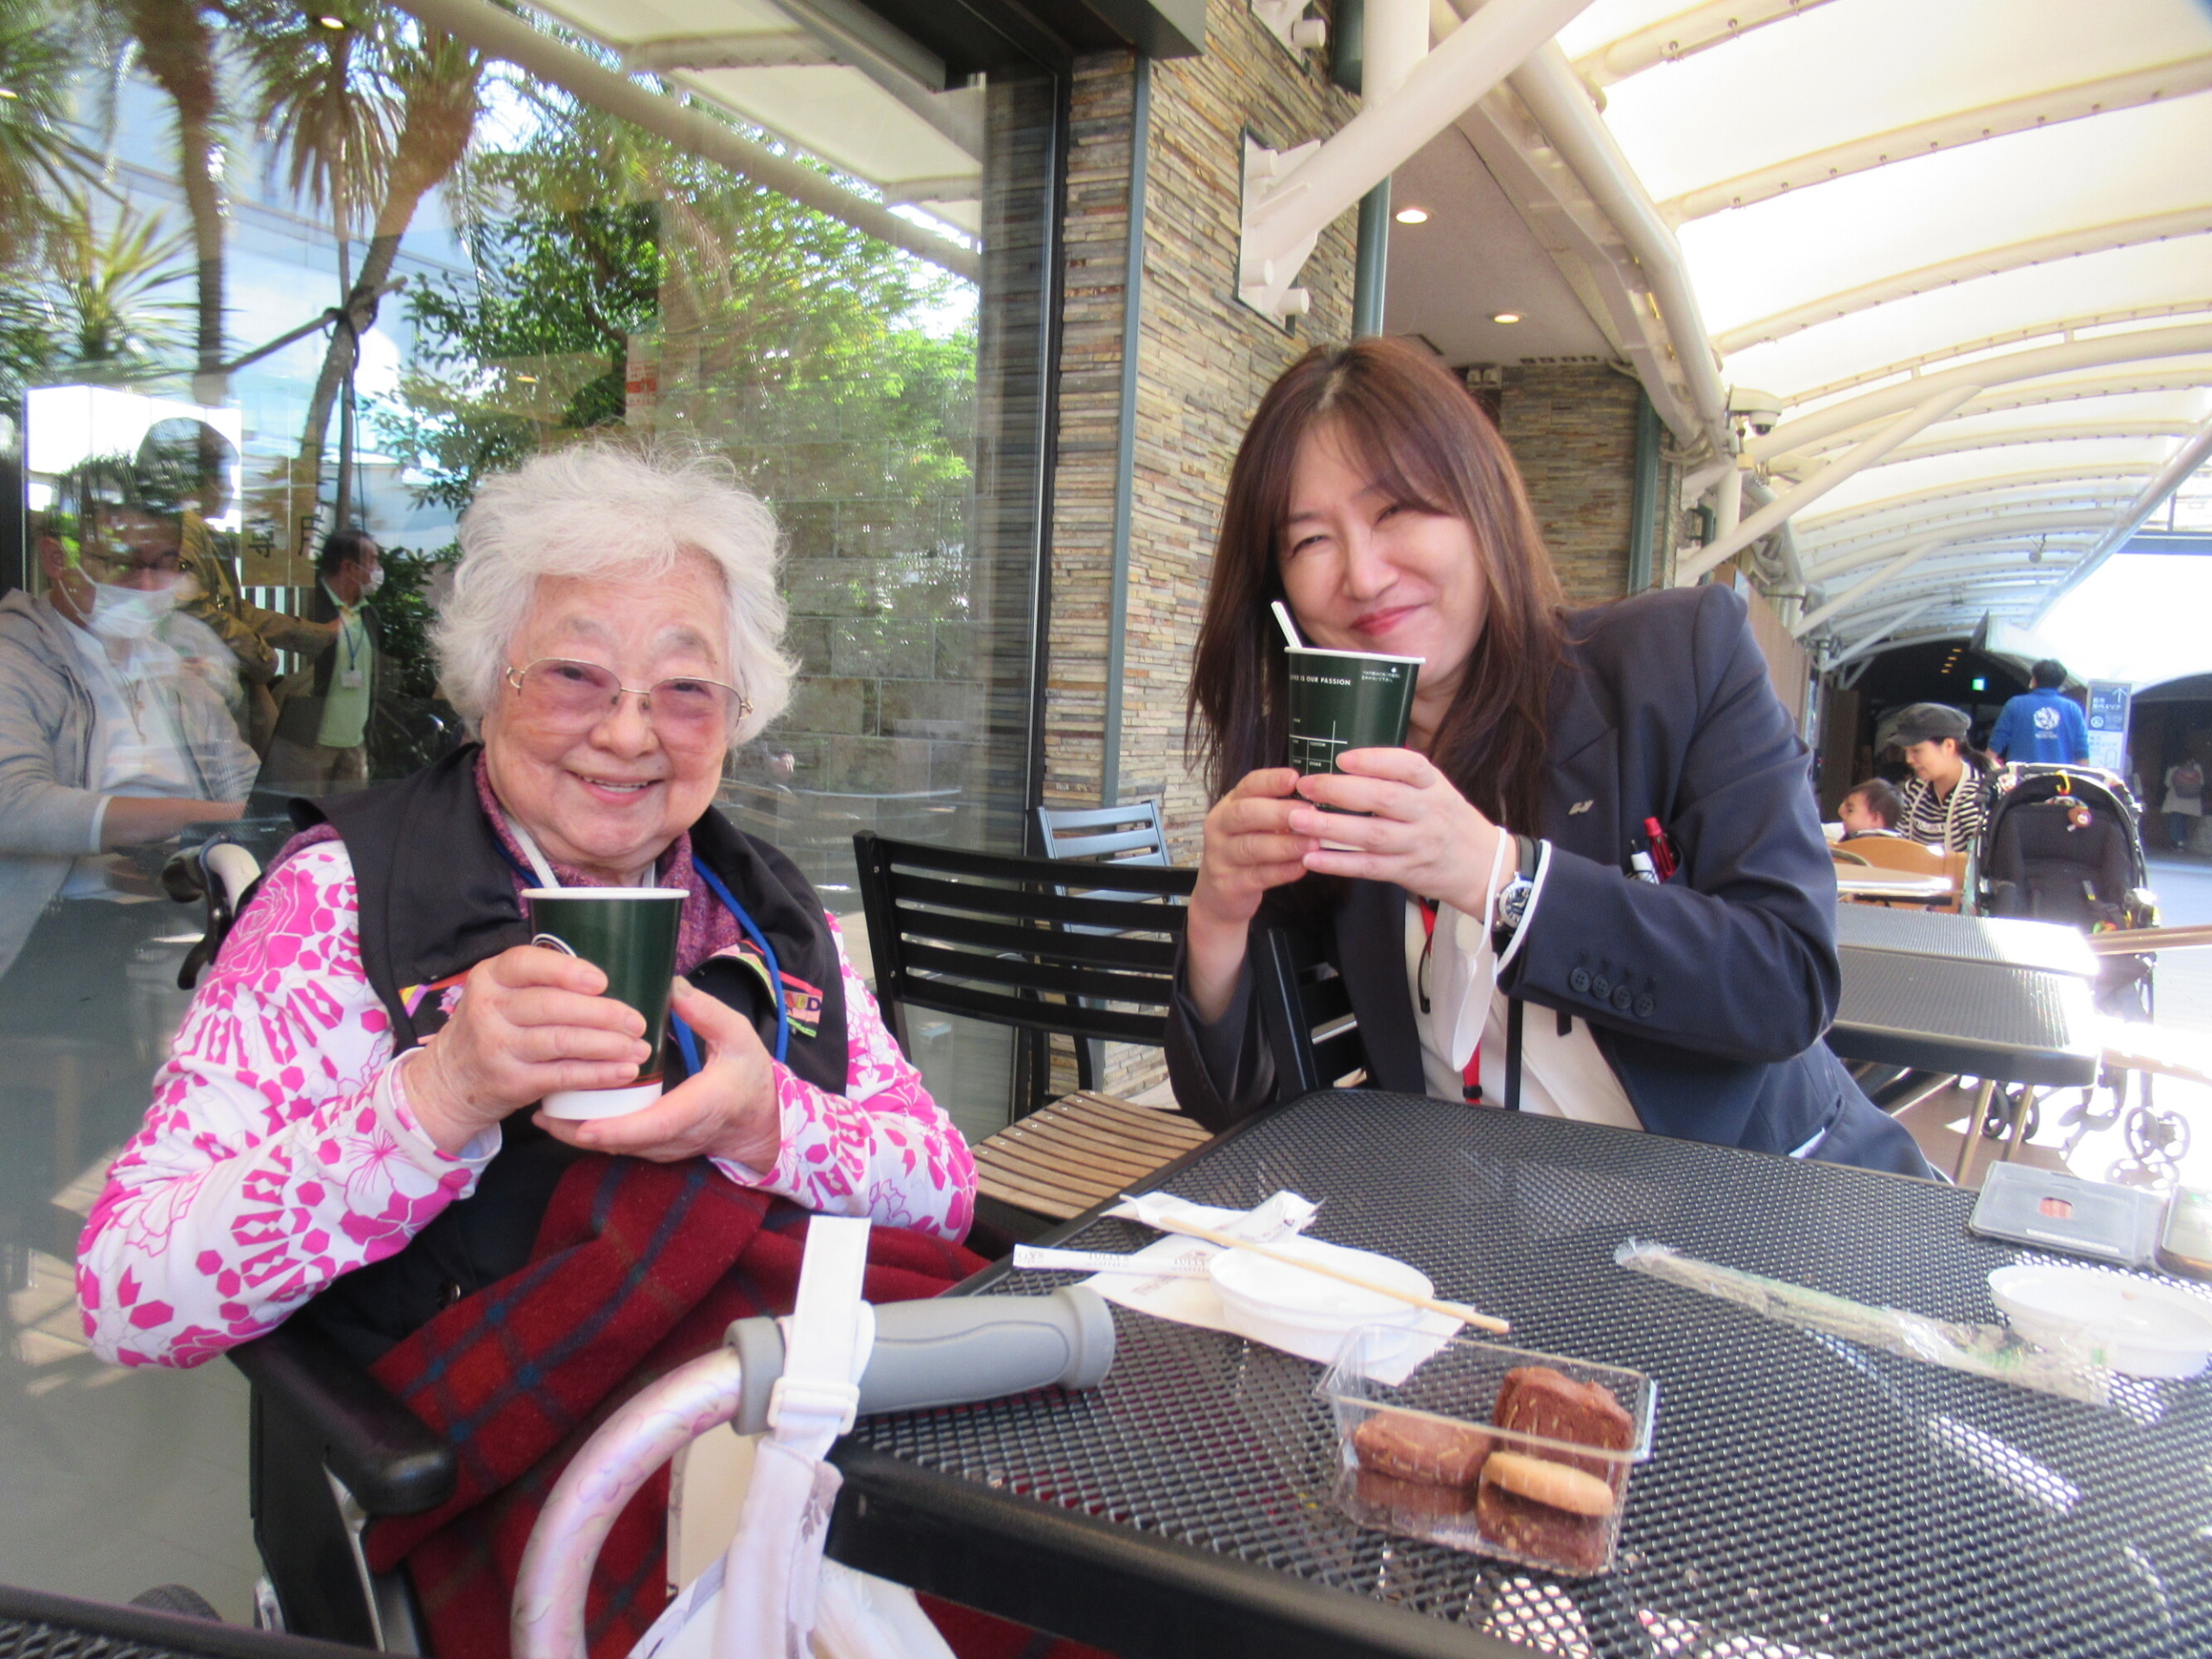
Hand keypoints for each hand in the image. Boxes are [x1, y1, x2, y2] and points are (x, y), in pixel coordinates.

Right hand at [402, 945, 653, 1154]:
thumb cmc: (493, 1027)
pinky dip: (598, 1074)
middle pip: (551, 1006)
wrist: (449, 1081)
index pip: (526, 964)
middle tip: (637, 1021)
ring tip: (639, 1048)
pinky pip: (562, 1076)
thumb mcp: (500, 994)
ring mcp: (497, 1048)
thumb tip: (614, 976)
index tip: (602, 980)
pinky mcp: (510, 1082)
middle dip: (602, 1013)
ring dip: (608, 1045)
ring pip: (561, 1041)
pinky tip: (623, 1072)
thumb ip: (540, 981)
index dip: (566, 971)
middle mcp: (488, 1009)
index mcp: (490, 977)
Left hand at [537, 979, 780, 1168]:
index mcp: (700, 1107)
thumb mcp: (739, 1036)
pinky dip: (593, 1134)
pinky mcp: (657, 1149)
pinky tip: (565, 1117)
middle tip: (541, 1115)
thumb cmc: (749, 1076)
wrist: (761, 1121)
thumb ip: (707, 1013)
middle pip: (624, 1142)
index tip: (582, 1126)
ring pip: (618, 1148)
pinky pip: (622, 1145)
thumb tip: (672, 986)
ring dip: (580, 1135)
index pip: (655, 1125)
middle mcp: (678, 1136)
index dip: (617, 1129)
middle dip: (580, 1133)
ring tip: (543, 1114)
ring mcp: (666, 1148)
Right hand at [1186, 767, 1316, 1021]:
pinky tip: (1302, 867)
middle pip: (1244, 814)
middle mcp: (1219, 830)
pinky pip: (1254, 878)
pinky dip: (1279, 871)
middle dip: (1278, 812)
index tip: (1298, 776)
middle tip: (1310, 812)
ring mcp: (1219, 860)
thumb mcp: (1261, 831)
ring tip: (1314, 841)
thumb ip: (1283, 813)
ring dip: (1283, 843)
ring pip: (1250, 846)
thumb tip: (1327, 793)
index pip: (1247, 785)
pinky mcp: (1225, 890)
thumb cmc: (1250, 861)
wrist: (1217, 908)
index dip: (1271, 780)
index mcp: (1230, 809)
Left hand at [1288, 749, 1504, 917]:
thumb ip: (1400, 775)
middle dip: (1340, 791)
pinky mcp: (1407, 871)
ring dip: (1331, 827)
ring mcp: (1418, 844)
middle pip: (1384, 798)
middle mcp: (1427, 812)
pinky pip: (1369, 868)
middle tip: (1306, 785)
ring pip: (1372, 835)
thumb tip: (1349, 760)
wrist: (1483, 865)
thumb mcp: (1436, 788)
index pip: (1408, 766)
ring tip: (1298, 820)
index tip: (1343, 759)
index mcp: (1433, 785)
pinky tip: (1312, 857)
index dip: (1374, 760)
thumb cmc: (1448, 820)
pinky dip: (1339, 863)